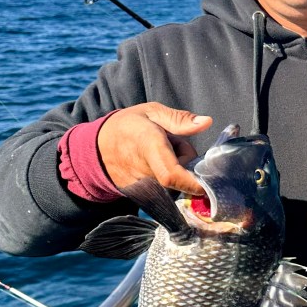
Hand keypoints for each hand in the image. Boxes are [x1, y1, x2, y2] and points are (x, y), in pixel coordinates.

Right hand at [97, 102, 211, 194]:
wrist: (97, 147)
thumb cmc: (128, 125)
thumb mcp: (152, 112)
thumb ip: (180, 119)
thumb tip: (207, 122)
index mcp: (148, 145)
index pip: (172, 174)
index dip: (193, 183)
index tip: (209, 181)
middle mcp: (145, 170)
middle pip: (181, 176)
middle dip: (187, 161)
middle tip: (176, 144)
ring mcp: (141, 186)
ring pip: (175, 183)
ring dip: (177, 169)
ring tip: (163, 153)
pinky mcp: (140, 195)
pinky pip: (165, 190)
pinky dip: (168, 178)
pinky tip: (156, 165)